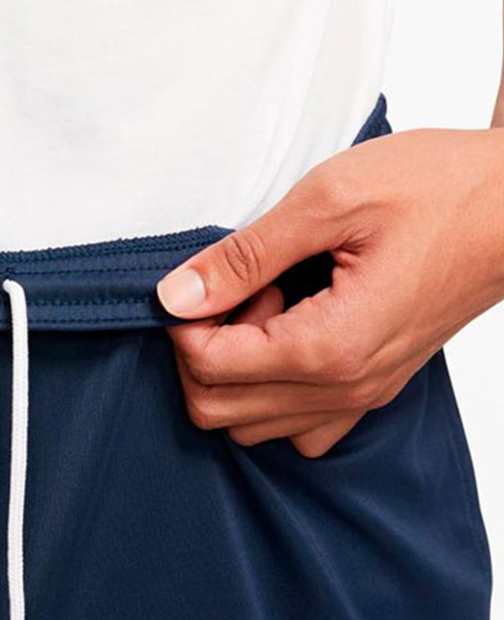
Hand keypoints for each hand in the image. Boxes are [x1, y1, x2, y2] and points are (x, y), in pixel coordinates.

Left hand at [157, 127, 503, 456]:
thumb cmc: (442, 190)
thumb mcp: (330, 200)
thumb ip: (244, 256)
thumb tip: (175, 295)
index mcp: (328, 345)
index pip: (208, 367)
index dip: (185, 323)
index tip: (203, 281)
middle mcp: (343, 388)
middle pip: (217, 410)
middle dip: (202, 352)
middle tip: (237, 293)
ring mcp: (361, 397)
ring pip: (250, 428)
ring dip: (236, 374)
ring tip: (270, 308)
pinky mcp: (373, 390)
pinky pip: (300, 429)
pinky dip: (272, 396)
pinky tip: (288, 338)